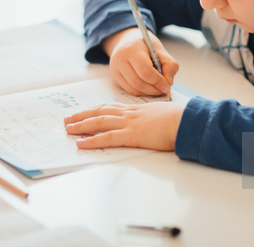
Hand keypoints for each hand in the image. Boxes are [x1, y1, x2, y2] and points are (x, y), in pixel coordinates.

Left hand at [63, 101, 184, 150]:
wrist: (186, 120)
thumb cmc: (178, 119)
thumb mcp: (161, 115)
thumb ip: (151, 118)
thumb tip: (150, 124)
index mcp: (135, 109)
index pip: (109, 108)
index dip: (94, 110)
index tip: (83, 112)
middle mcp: (129, 114)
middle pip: (99, 112)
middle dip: (81, 116)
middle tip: (67, 120)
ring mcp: (129, 123)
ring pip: (98, 122)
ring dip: (81, 126)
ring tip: (68, 130)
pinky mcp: (131, 135)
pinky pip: (107, 138)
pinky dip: (92, 140)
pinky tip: (81, 144)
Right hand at [103, 28, 178, 96]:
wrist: (127, 42)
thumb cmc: (144, 46)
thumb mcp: (160, 50)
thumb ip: (169, 64)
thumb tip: (169, 83)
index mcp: (132, 50)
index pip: (145, 71)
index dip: (158, 81)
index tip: (167, 86)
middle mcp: (120, 60)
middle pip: (138, 82)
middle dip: (154, 89)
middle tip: (164, 90)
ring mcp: (115, 70)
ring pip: (133, 89)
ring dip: (148, 93)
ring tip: (157, 89)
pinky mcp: (115, 78)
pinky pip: (129, 91)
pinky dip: (141, 92)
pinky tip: (148, 87)